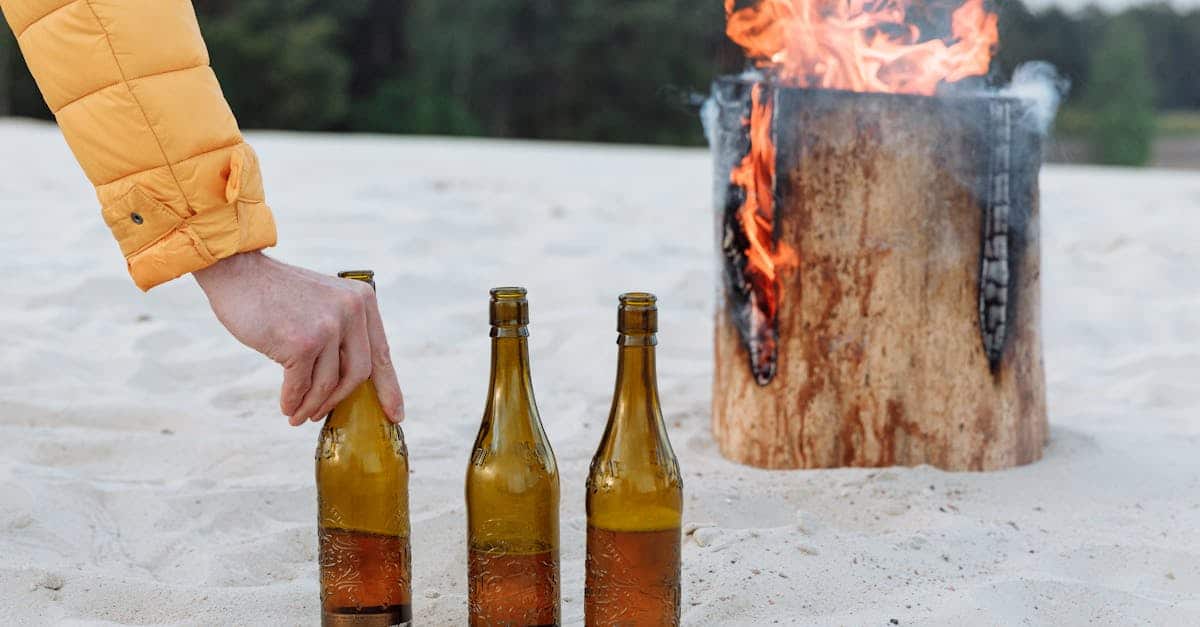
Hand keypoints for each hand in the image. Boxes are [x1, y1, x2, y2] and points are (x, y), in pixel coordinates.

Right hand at [193, 252, 403, 425]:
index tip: (394, 415)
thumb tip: (350, 382)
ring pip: (328, 384)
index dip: (388, 388)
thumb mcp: (325, 303)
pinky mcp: (302, 342)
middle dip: (339, 400)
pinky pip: (301, 386)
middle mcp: (352, 311)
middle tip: (320, 415)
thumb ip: (342, 332)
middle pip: (358, 374)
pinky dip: (293, 401)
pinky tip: (287, 406)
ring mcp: (328, 326)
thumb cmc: (278, 295)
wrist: (238, 272)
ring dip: (311, 406)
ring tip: (297, 415)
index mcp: (363, 301)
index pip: (382, 353)